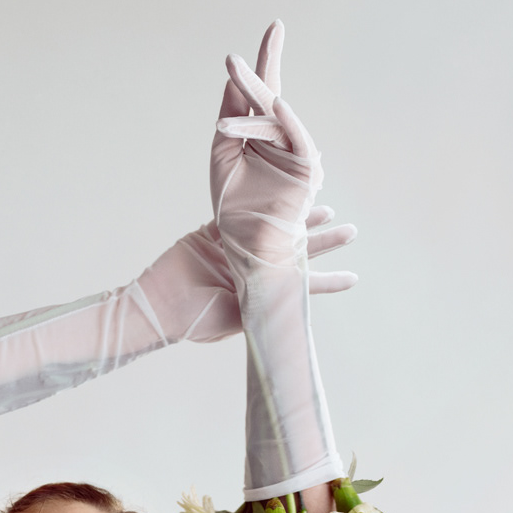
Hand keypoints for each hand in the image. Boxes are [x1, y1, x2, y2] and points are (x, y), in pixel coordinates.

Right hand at [139, 205, 355, 344]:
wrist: (158, 303)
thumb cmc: (193, 320)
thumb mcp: (232, 320)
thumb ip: (259, 310)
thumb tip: (290, 314)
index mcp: (261, 293)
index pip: (302, 288)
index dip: (328, 282)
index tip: (353, 278)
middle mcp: (254, 271)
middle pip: (296, 254)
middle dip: (324, 243)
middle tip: (350, 231)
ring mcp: (236, 250)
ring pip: (276, 230)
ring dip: (301, 220)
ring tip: (328, 208)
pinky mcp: (216, 232)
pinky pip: (242, 212)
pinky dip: (261, 200)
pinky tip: (283, 192)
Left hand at [210, 20, 332, 274]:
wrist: (249, 246)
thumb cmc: (235, 208)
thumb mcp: (223, 157)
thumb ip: (230, 118)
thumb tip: (234, 79)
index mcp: (259, 135)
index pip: (259, 93)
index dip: (262, 62)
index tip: (275, 27)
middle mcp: (279, 138)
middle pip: (269, 96)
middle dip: (261, 68)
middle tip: (252, 44)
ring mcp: (295, 152)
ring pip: (274, 118)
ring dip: (251, 107)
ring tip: (232, 93)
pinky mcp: (307, 168)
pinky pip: (298, 138)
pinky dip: (288, 121)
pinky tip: (275, 103)